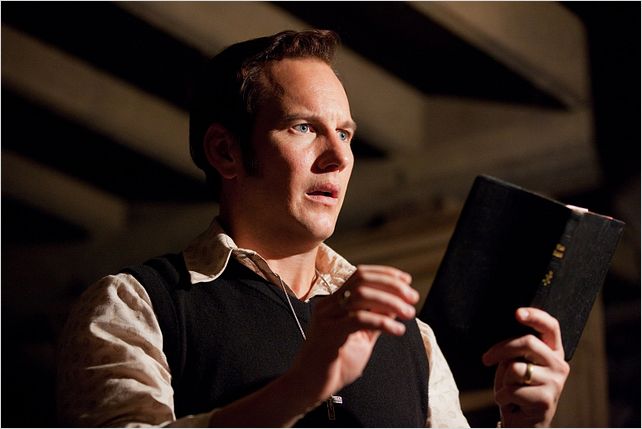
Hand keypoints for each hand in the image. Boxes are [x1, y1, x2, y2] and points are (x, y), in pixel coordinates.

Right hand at [288, 265, 418, 402]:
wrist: (309, 386)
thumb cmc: (335, 364)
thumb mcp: (362, 337)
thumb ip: (376, 319)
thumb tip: (396, 303)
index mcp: (334, 302)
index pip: (360, 274)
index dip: (385, 274)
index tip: (407, 281)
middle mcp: (327, 305)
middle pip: (361, 280)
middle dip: (391, 285)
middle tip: (413, 298)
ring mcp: (325, 317)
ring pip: (361, 296)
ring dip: (390, 301)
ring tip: (409, 313)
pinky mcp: (327, 333)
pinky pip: (358, 319)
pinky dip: (383, 322)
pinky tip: (397, 330)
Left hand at [482, 308, 569, 426]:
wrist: (523, 423)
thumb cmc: (517, 390)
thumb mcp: (516, 364)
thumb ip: (516, 351)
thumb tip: (505, 343)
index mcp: (553, 352)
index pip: (551, 327)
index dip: (536, 316)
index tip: (518, 313)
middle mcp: (559, 365)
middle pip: (527, 342)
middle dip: (500, 349)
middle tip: (485, 359)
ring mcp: (556, 383)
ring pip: (516, 368)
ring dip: (503, 380)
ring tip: (509, 391)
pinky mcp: (546, 401)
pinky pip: (512, 389)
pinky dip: (503, 396)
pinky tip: (512, 404)